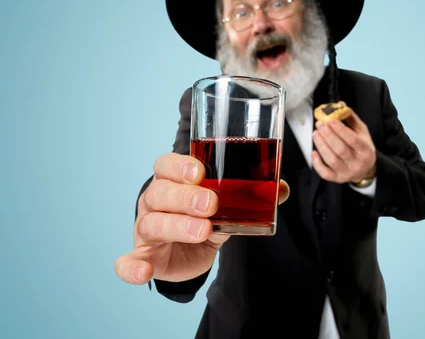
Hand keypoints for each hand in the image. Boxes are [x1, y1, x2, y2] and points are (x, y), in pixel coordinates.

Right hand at [114, 153, 289, 284]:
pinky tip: (142, 272)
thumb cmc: (205, 215)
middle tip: (211, 204)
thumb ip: (252, 195)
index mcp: (172, 180)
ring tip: (203, 230)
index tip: (199, 171)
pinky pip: (130, 261)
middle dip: (186, 197)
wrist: (191, 248)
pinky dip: (131, 267)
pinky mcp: (146, 256)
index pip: (166, 164)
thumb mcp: (228, 203)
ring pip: (152, 222)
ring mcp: (148, 228)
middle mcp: (155, 201)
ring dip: (176, 225)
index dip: (179, 166)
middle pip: (161, 192)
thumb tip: (281, 188)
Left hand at [312, 111, 376, 183]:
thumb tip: (340, 105)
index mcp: (365, 150)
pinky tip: (314, 152)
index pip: (353, 140)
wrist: (366, 169)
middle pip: (341, 149)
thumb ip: (351, 119)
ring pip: (332, 160)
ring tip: (315, 134)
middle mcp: (357, 162)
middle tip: (319, 124)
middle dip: (328, 136)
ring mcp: (347, 172)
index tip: (330, 120)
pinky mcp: (338, 179)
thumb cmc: (362, 148)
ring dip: (322, 146)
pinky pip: (326, 173)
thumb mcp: (362, 132)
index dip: (341, 130)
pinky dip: (318, 163)